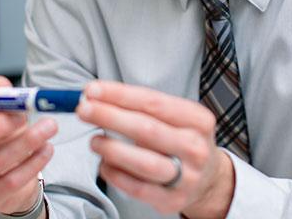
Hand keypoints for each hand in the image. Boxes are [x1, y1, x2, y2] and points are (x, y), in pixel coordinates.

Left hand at [76, 80, 234, 217]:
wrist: (208, 180)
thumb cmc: (181, 140)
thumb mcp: (176, 118)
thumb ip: (141, 107)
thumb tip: (97, 97)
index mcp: (198, 120)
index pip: (153, 102)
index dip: (119, 95)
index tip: (92, 90)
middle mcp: (196, 148)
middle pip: (146, 129)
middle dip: (109, 117)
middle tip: (84, 110)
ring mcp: (186, 177)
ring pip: (144, 162)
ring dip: (112, 149)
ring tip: (94, 141)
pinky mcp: (172, 200)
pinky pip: (138, 189)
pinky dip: (116, 175)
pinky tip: (104, 164)